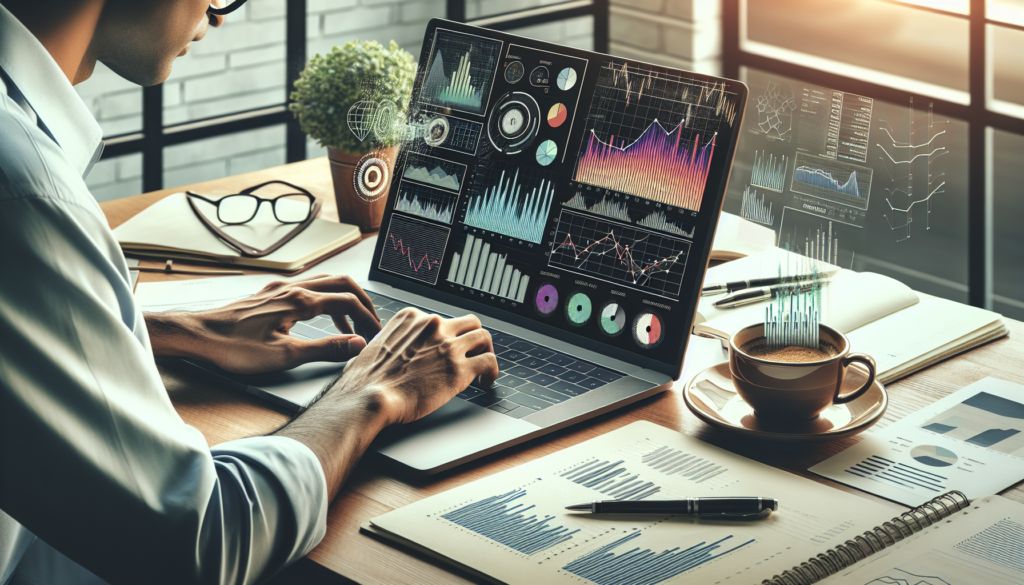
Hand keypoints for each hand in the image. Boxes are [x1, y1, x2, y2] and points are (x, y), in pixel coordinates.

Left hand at [146, 274, 381, 373]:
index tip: (377, 333)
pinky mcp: (268, 295)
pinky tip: (319, 318)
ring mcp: (279, 289)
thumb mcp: (286, 355)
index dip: (367, 317)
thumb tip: (358, 344)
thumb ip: (326, 349)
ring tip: (352, 324)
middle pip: (340, 283)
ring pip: (323, 283)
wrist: (197, 336)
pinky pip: (306, 288)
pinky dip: (323, 301)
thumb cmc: (234, 348)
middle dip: (362, 301)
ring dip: (343, 300)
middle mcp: (291, 288)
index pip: (347, 301)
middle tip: (373, 322)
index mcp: (300, 301)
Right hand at [332, 308, 499, 424]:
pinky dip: (492, 371)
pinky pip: (489, 361)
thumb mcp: (373, 347)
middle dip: (472, 338)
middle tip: (471, 353)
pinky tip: (486, 382)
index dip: (446, 336)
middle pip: (469, 322)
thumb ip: (389, 343)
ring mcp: (447, 345)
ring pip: (484, 337)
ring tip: (483, 368)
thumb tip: (388, 352)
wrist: (368, 398)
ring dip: (486, 352)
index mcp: (411, 318)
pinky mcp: (459, 369)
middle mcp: (432, 326)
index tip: (446, 348)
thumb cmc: (363, 380)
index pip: (440, 319)